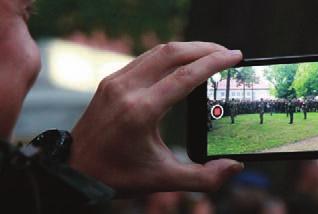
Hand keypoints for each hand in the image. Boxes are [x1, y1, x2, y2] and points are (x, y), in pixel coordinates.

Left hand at [69, 42, 243, 194]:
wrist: (74, 170)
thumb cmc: (117, 175)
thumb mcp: (163, 180)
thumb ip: (204, 177)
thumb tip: (235, 166)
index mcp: (141, 111)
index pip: (185, 76)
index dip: (214, 63)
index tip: (235, 56)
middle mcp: (127, 89)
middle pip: (172, 53)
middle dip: (205, 49)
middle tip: (228, 53)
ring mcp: (116, 82)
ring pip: (159, 51)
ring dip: (188, 48)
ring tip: (210, 54)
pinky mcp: (110, 81)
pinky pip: (145, 58)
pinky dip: (169, 55)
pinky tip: (183, 62)